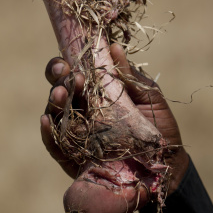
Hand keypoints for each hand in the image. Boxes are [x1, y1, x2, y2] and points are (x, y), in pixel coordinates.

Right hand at [40, 43, 188, 193]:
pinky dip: (47, 133)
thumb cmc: (159, 127)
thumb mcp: (150, 98)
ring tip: (59, 95)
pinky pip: (55, 144)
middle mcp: (83, 110)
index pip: (75, 74)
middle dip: (58, 80)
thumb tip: (114, 47)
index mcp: (98, 93)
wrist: (166, 165)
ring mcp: (76, 133)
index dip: (66, 65)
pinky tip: (46, 120)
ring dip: (53, 102)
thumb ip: (130, 77)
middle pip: (60, 90)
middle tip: (65, 76)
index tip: (68, 61)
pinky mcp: (73, 157)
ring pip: (55, 114)